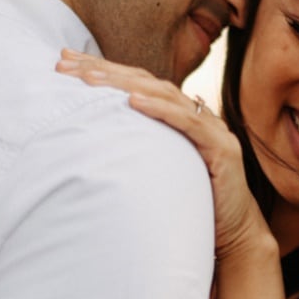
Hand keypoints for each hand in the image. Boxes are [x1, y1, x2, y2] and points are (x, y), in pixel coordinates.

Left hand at [56, 50, 270, 260]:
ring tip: (91, 80)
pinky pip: (190, 124)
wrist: (234, 236)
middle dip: (105, 70)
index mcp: (179, 118)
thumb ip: (133, 147)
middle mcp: (197, 116)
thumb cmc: (191, 206)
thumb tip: (86, 139)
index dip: (102, 69)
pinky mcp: (223, 150)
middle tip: (65, 63)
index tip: (64, 61)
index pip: (137, 84)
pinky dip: (161, 110)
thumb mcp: (153, 169)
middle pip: (147, 83)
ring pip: (166, 96)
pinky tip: (132, 102)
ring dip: (126, 85)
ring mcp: (213, 130)